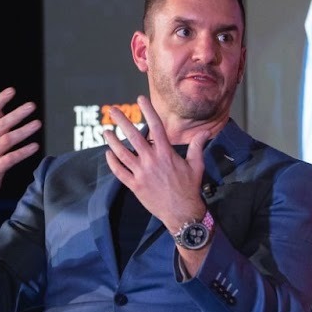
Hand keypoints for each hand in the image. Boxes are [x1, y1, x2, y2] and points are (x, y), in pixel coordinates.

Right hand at [0, 87, 41, 251]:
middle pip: (0, 124)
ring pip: (7, 140)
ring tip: (37, 124)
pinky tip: (35, 147)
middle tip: (31, 106)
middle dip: (16, 114)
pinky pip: (10, 159)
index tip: (11, 91)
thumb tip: (2, 109)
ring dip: (23, 131)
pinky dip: (23, 152)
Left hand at [101, 95, 210, 231]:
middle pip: (133, 136)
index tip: (140, 99)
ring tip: (105, 131)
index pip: (155, 126)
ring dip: (112, 141)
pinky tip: (108, 154)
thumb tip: (205, 131)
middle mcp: (151, 160)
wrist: (182, 212)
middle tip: (112, 110)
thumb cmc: (190, 188)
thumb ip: (197, 146)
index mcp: (166, 153)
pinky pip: (119, 172)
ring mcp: (141, 173)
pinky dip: (112, 162)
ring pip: (122, 153)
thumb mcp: (197, 165)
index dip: (148, 111)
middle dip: (121, 121)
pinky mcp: (135, 186)